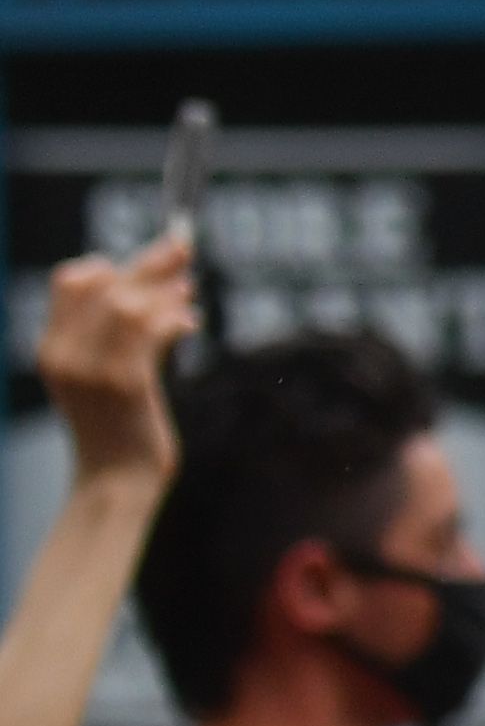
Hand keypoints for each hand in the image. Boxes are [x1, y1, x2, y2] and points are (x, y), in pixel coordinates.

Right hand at [35, 236, 193, 492]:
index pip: (68, 282)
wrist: (116, 478)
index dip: (108, 263)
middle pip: (104, 284)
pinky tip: (190, 322)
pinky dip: (174, 318)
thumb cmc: (120, 423)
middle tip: (183, 246)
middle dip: (148, 261)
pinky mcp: (125, 384)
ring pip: (127, 303)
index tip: (143, 264)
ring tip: (188, 292)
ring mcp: (92, 369)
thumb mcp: (109, 372)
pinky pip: (150, 332)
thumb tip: (165, 285)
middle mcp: (65, 354)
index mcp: (53, 348)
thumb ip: (121, 334)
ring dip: (165, 289)